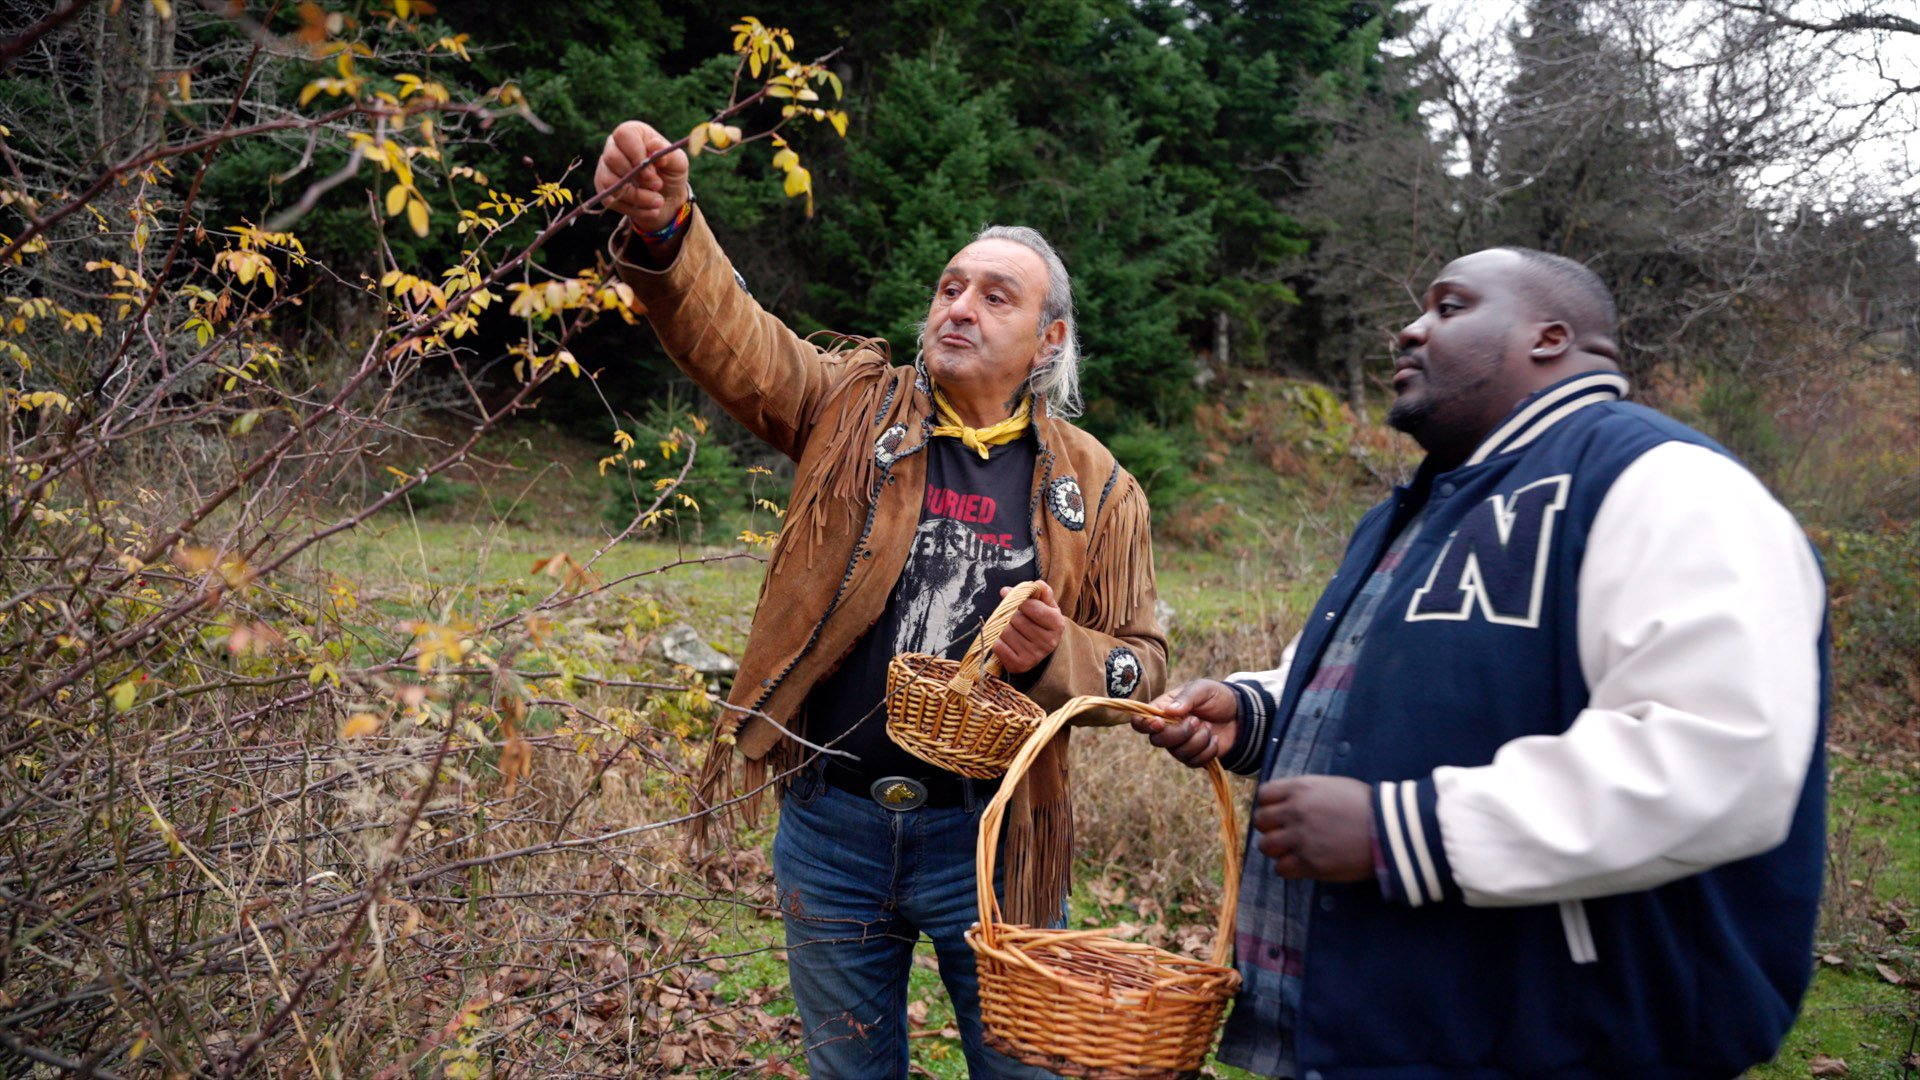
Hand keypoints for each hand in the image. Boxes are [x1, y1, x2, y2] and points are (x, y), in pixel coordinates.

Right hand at [594, 121, 690, 232]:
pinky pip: (610, 199)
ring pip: (610, 181)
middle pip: (612, 158)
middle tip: (658, 186)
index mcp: (633, 133)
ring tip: (658, 201)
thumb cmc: (671, 172)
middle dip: (636, 177)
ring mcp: (606, 167)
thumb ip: (667, 153)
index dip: (636, 154)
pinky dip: (633, 208)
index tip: (652, 172)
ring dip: (636, 196)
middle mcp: (614, 147)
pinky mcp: (603, 188)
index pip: (624, 135)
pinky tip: (651, 210)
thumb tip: (655, 146)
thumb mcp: (677, 162)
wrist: (667, 197)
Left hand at [991, 580, 1065, 673]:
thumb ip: (1041, 590)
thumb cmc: (1041, 621)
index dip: (1017, 598)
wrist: (1041, 648)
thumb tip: (1022, 587)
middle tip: (1012, 614)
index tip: (1006, 592)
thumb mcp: (1046, 604)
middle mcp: (1048, 642)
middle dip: (1010, 613)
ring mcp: (1034, 656)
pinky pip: (998, 646)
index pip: (1033, 608)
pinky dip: (998, 641)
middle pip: (1016, 619)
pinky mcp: (1019, 665)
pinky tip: (1007, 641)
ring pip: (1005, 632)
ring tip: (1011, 628)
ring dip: (1002, 627)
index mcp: (1056, 624)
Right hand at [1132, 679, 1237, 766]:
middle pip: (1157, 741)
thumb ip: (1186, 698)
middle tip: (1197, 720)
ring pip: (1177, 753)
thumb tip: (1169, 711)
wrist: (1239, 715)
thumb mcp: (1202, 689)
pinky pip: (1193, 762)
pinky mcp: (1193, 757)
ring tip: (1209, 728)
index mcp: (1163, 709)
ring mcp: (1179, 745)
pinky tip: (1215, 739)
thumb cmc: (1216, 697)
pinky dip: (1208, 751)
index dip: (1144, 725)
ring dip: (1198, 741)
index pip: (1140, 721)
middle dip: (1179, 733)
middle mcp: (1167, 729)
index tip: (1159, 723)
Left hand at [1251, 775, 1373, 881]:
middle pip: (1260, 821)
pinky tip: (1303, 864)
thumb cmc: (1367, 806)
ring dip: (1278, 850)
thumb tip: (1288, 802)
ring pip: (1266, 847)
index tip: (1280, 813)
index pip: (1264, 795)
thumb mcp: (1333, 786)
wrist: (1390, 830)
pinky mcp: (1309, 863)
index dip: (1270, 805)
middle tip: (1286, 834)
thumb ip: (1306, 792)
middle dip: (1271, 828)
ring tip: (1294, 850)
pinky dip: (1289, 868)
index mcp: (1301, 788)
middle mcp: (1295, 811)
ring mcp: (1300, 838)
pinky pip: (1281, 869)